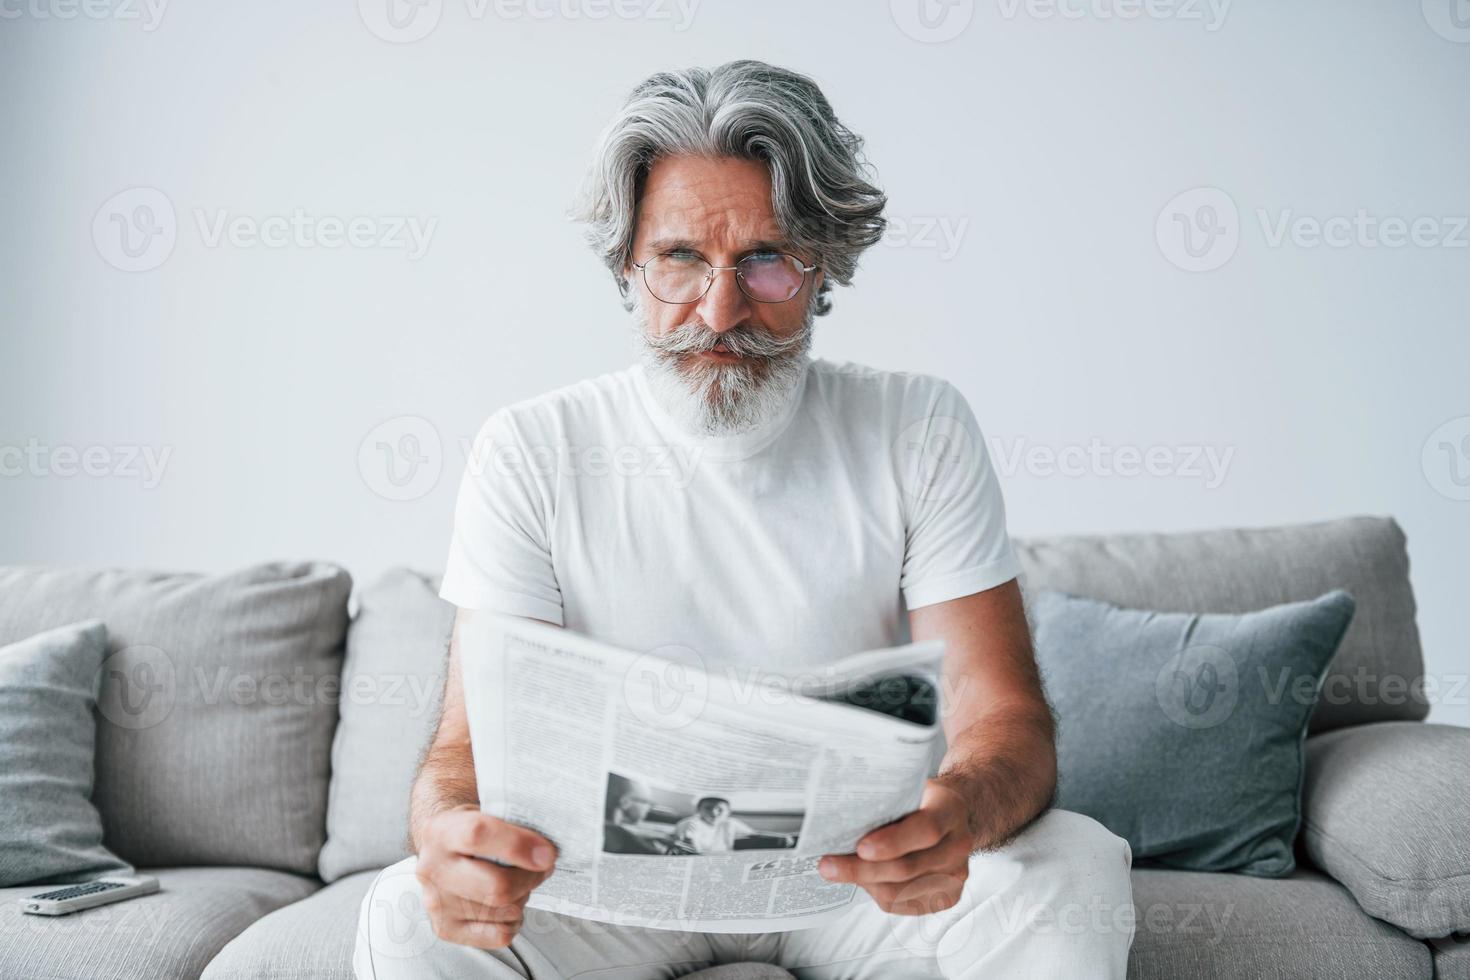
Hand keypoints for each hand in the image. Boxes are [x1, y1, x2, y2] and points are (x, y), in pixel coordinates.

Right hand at [414, 804, 557, 948]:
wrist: (441, 850)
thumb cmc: (473, 830)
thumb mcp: (486, 812)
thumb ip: (512, 825)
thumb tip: (545, 852)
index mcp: (441, 831)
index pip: (479, 835)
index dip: (519, 845)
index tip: (547, 853)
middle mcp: (432, 869)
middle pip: (496, 886)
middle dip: (531, 878)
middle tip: (544, 867)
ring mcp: (436, 903)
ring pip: (503, 911)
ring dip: (523, 896)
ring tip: (518, 880)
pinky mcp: (445, 929)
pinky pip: (499, 935)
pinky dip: (514, 920)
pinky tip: (509, 904)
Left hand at [817, 780, 972, 914]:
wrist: (956, 817)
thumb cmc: (922, 800)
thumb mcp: (910, 788)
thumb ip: (886, 800)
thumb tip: (838, 815)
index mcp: (949, 810)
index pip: (925, 830)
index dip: (892, 842)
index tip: (859, 847)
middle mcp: (958, 844)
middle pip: (907, 867)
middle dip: (862, 869)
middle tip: (828, 866)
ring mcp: (957, 874)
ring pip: (902, 891)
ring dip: (866, 883)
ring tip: (839, 872)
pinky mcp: (949, 896)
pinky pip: (906, 905)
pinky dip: (880, 894)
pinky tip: (865, 880)